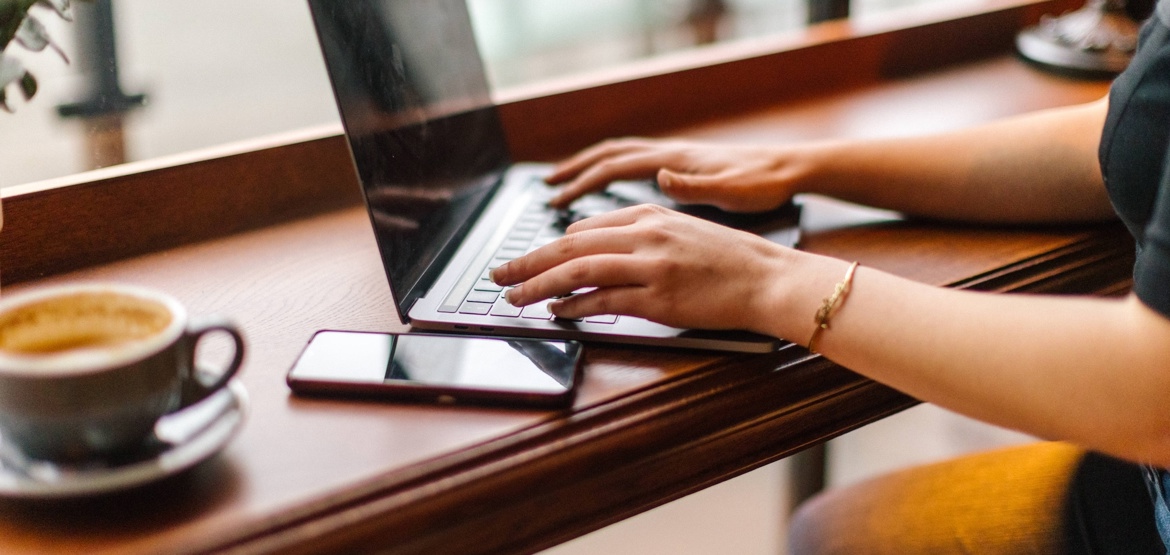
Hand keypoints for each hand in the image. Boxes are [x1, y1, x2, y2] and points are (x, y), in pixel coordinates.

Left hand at [491, 204, 795, 333]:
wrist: (767, 278)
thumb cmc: (726, 259)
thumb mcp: (679, 230)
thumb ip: (637, 233)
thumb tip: (588, 243)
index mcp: (649, 216)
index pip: (584, 230)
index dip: (549, 247)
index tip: (527, 261)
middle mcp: (645, 235)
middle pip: (570, 246)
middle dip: (528, 262)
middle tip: (499, 275)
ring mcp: (651, 266)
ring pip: (579, 271)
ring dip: (540, 285)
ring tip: (515, 297)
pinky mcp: (658, 298)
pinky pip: (604, 301)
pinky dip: (574, 306)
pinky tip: (556, 311)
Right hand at [545, 137, 805, 211]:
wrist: (790, 168)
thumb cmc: (763, 183)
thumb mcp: (732, 191)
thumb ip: (695, 186)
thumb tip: (661, 177)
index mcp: (674, 160)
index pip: (615, 166)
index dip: (582, 182)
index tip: (557, 199)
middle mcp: (669, 154)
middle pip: (609, 155)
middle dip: (575, 170)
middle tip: (547, 188)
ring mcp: (675, 159)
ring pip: (620, 157)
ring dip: (590, 169)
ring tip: (566, 186)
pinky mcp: (683, 167)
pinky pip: (635, 165)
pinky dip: (612, 174)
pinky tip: (610, 193)